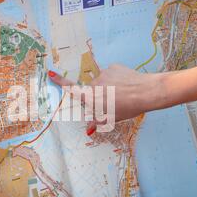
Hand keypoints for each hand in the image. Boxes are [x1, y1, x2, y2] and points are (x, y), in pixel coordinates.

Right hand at [48, 65, 164, 133]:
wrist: (146, 92)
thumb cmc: (129, 108)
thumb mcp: (112, 119)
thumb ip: (98, 122)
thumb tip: (89, 129)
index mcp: (92, 97)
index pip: (72, 89)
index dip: (60, 81)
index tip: (50, 73)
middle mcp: (95, 84)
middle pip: (92, 89)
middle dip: (99, 94)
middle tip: (114, 101)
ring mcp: (104, 73)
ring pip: (103, 81)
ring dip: (109, 86)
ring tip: (124, 93)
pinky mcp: (114, 67)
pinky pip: (112, 73)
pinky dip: (116, 79)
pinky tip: (126, 85)